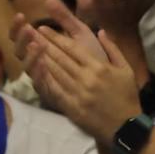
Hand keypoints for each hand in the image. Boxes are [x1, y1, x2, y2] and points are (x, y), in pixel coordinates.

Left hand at [18, 0, 141, 141]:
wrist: (124, 126)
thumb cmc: (126, 96)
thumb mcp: (126, 69)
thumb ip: (113, 49)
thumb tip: (100, 31)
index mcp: (99, 67)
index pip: (72, 47)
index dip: (55, 37)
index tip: (43, 28)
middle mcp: (85, 78)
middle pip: (59, 57)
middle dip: (43, 43)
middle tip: (29, 32)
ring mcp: (76, 93)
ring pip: (54, 72)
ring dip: (40, 58)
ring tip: (28, 46)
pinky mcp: (70, 106)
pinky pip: (54, 90)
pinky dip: (43, 79)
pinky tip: (35, 69)